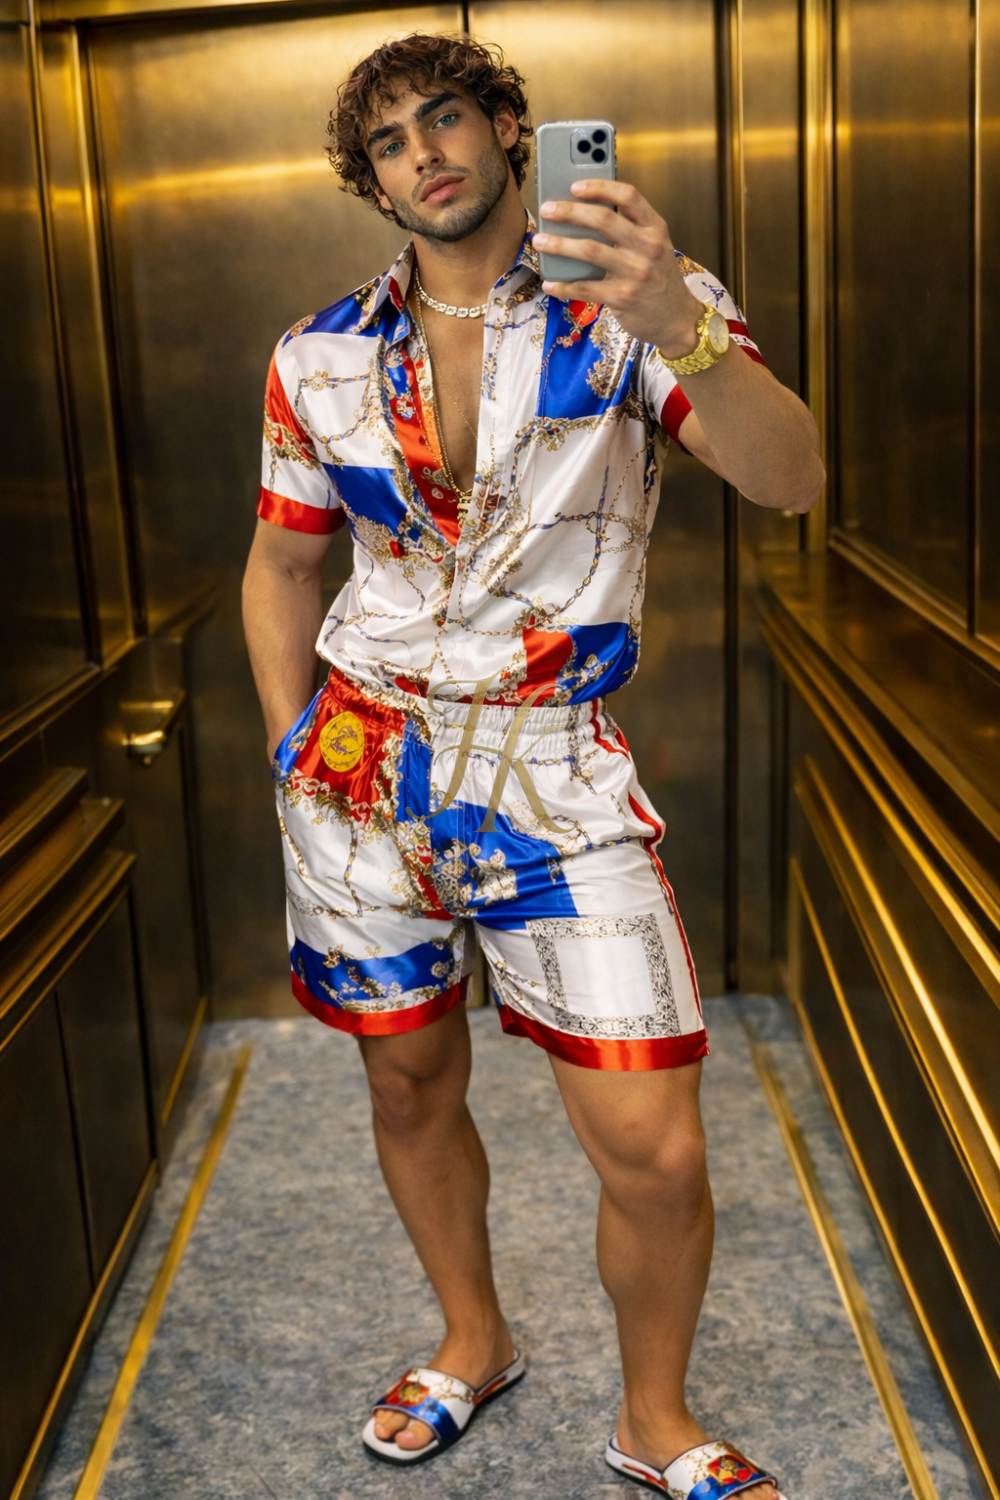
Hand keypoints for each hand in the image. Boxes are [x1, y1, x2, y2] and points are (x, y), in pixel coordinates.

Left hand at [534, 180, 704, 354]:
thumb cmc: (659, 278)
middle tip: (547, 210)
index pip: (629, 196)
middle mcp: (648, 247)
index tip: (575, 186)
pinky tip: (549, 284)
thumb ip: (631, 228)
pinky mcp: (623, 298)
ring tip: (539, 241)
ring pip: (589, 251)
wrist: (676, 319)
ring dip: (559, 245)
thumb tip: (587, 213)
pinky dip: (564, 285)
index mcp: (655, 228)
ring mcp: (635, 273)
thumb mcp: (656, 246)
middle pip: (603, 220)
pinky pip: (586, 288)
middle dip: (569, 212)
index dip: (599, 188)